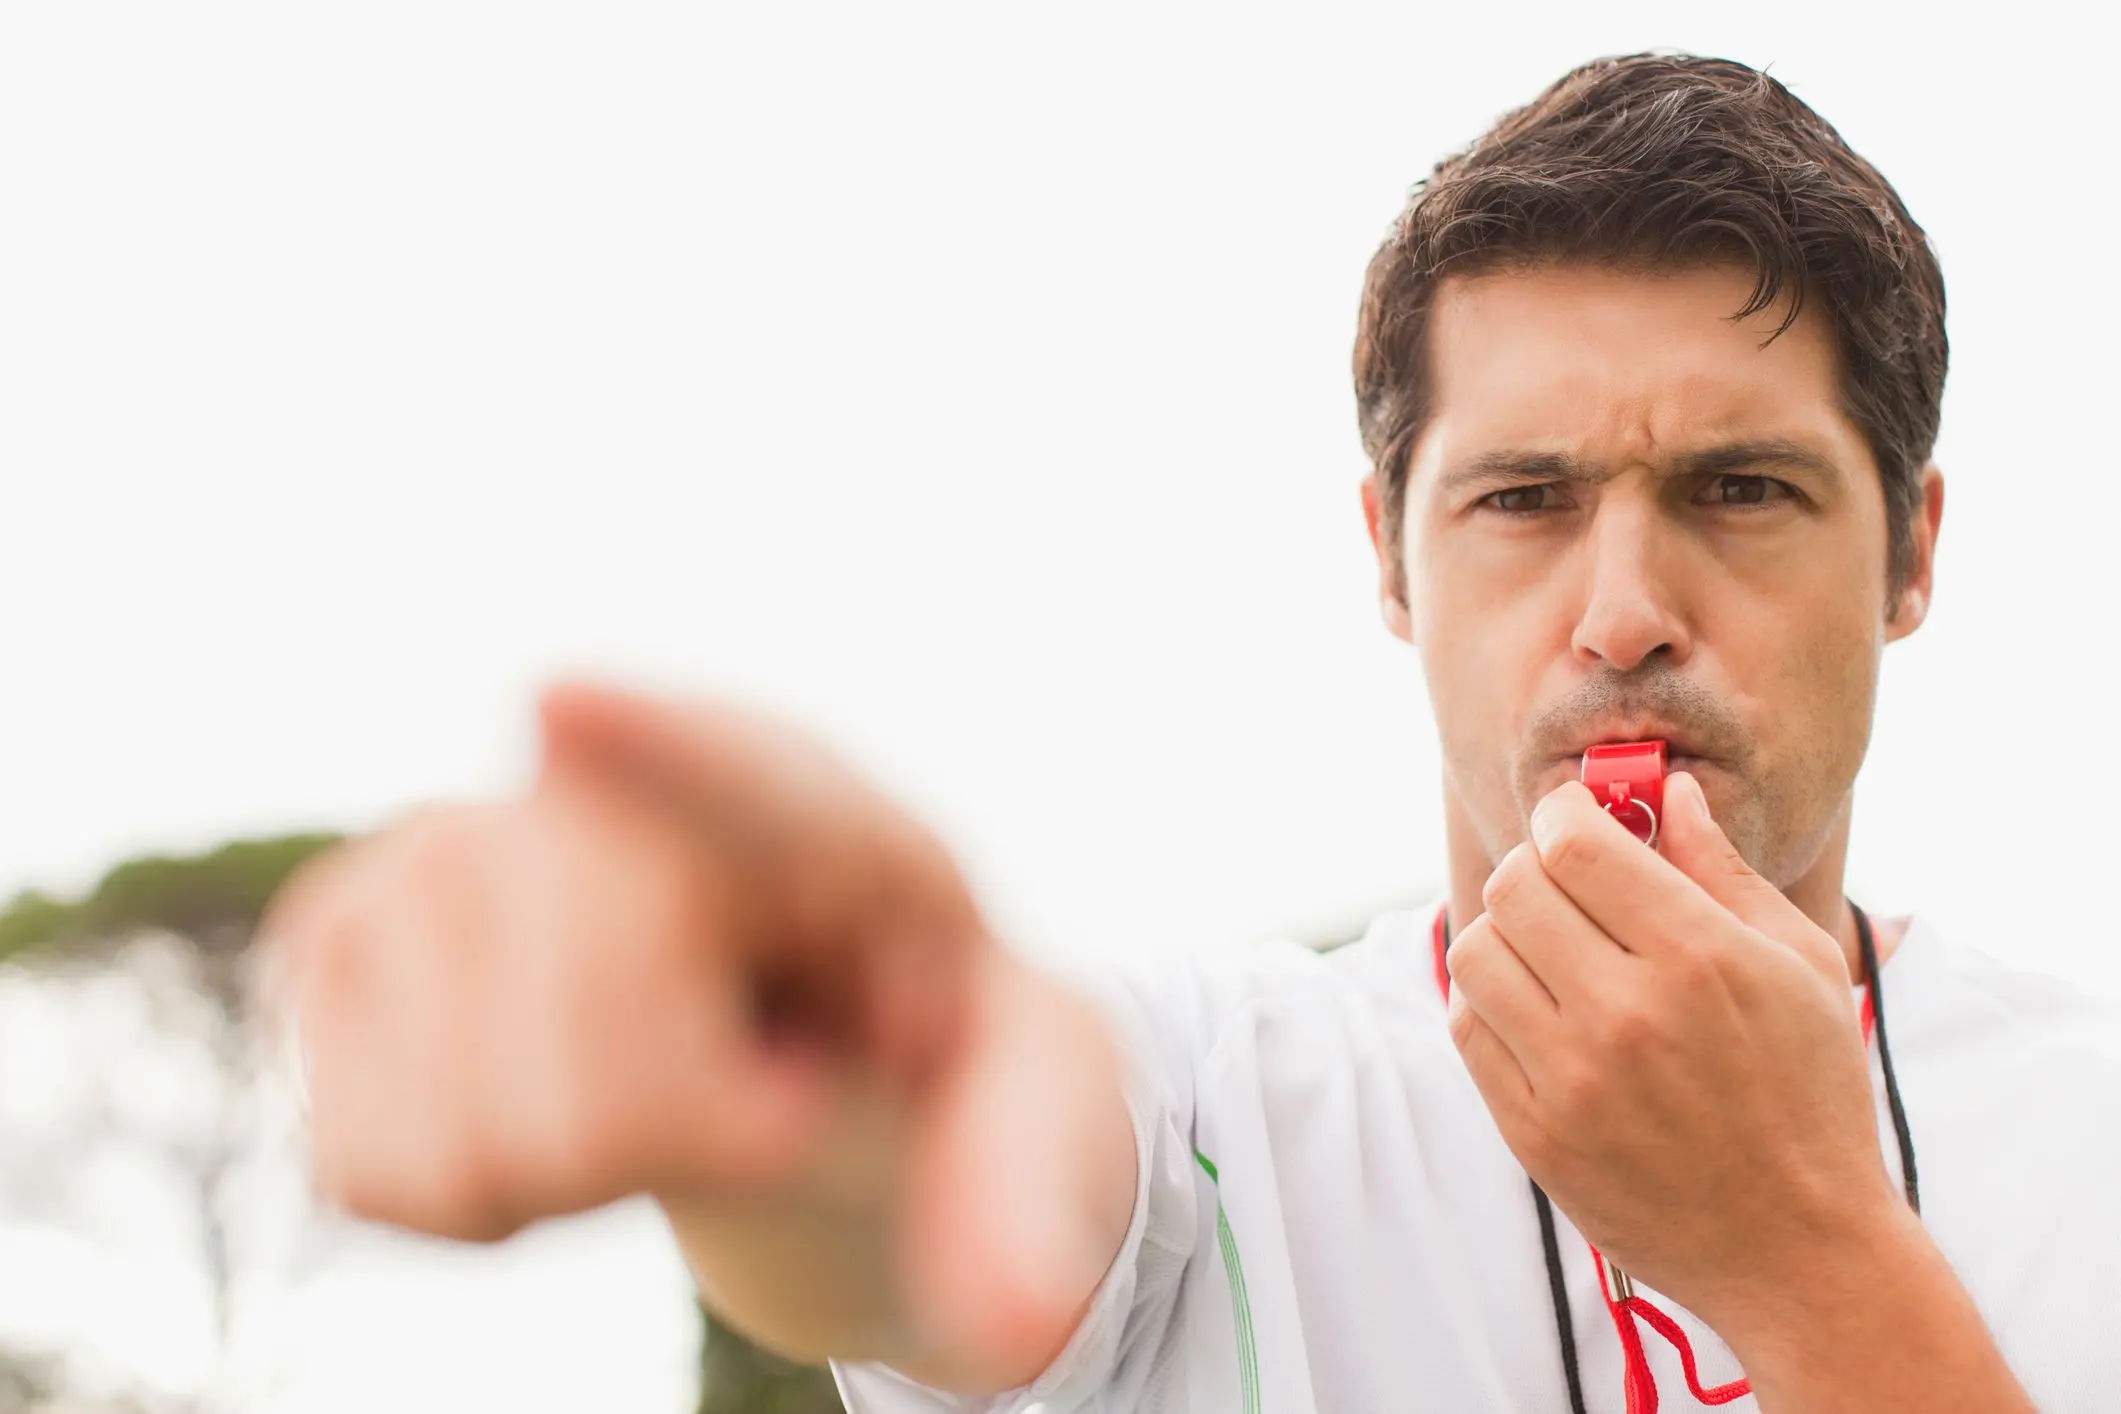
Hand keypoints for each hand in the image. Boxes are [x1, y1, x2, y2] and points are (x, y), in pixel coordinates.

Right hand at [259, 681, 1125, 1384]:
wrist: (815, 1065)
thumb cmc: (935, 1072)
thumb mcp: (1035, 1117)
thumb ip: (1036, 1201)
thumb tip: (1014, 1321)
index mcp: (830, 816)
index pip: (745, 785)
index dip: (654, 749)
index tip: (562, 708)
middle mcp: (623, 790)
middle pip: (598, 1012)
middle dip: (698, 1123)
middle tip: (775, 1104)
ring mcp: (458, 848)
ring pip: (480, 1120)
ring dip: (590, 1172)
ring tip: (665, 1102)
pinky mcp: (341, 941)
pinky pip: (366, 1165)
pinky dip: (472, 1206)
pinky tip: (557, 1129)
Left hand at [1444, 771, 1900, 1329]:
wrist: (1802, 1252)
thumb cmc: (1813, 1098)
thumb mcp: (1801, 967)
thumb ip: (1723, 870)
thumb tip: (1670, 793)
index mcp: (1697, 959)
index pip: (1574, 844)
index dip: (1564, 812)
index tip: (1577, 815)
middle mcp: (1624, 1014)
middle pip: (1513, 888)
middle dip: (1536, 867)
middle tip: (1568, 883)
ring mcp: (1570, 1079)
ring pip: (1475, 952)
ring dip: (1506, 934)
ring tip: (1554, 950)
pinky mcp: (1534, 1133)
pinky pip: (1468, 1028)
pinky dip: (1491, 1003)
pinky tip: (1541, 1011)